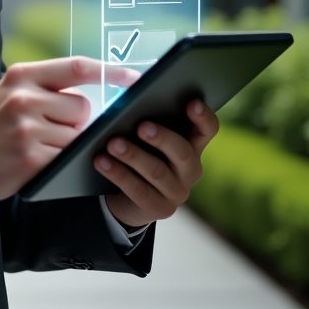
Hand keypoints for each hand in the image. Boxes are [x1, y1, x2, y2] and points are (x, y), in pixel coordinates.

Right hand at [0, 57, 139, 204]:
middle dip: (76, 121)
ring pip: (77, 134)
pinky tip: (35, 160)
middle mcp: (25, 97)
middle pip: (83, 107)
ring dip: (67, 143)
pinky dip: (59, 161)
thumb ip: (43, 88)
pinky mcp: (31, 157)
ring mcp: (27, 128)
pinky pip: (66, 156)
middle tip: (50, 129)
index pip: (77, 67)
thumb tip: (87, 94)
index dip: (110, 71)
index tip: (134, 77)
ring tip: (37, 145)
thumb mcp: (7, 93)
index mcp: (21, 75)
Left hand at [98, 99, 219, 228]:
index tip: (191, 103)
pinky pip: (138, 190)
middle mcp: (191, 169)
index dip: (202, 116)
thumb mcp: (146, 136)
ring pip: (157, 172)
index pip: (207, 129)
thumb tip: (129, 100)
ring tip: (112, 143)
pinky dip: (118, 173)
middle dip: (162, 138)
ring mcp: (177, 191)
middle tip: (141, 126)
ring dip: (133, 155)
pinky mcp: (159, 208)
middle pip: (183, 152)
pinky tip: (101, 161)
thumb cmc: (140, 151)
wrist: (129, 196)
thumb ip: (147, 119)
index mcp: (192, 144)